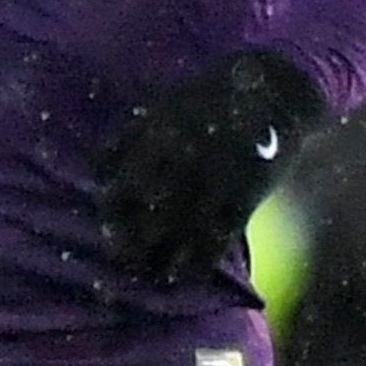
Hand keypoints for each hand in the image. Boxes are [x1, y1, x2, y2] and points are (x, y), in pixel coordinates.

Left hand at [96, 52, 326, 280]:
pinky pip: (219, 234)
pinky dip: (202, 258)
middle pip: (148, 204)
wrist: (269, 90)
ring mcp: (214, 175)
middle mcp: (181, 154)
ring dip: (165, 254)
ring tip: (152, 274)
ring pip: (182, 225)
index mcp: (157, 131)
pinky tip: (190, 273)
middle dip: (133, 235)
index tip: (106, 226)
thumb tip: (96, 173)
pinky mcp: (245, 192)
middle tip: (123, 260)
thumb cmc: (206, 100)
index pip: (123, 174)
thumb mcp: (162, 107)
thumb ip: (130, 137)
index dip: (113, 204)